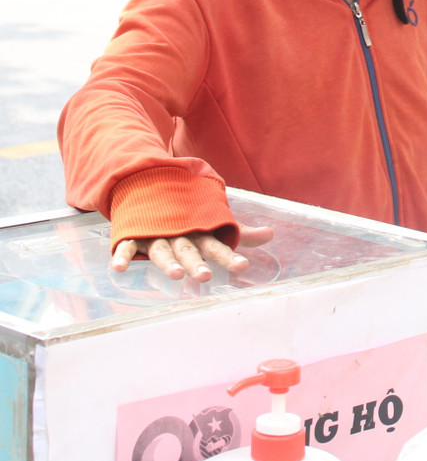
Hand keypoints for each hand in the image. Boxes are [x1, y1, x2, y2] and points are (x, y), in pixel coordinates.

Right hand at [111, 224, 274, 281]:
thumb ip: (239, 233)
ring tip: (176, 275)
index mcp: (200, 230)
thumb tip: (271, 234)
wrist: (150, 183)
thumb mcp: (212, 222)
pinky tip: (120, 269)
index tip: (242, 265)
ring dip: (167, 262)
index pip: (217, 245)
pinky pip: (127, 246)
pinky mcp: (135, 234)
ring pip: (162, 250)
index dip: (229, 256)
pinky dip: (122, 256)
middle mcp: (179, 233)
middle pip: (189, 250)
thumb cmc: (188, 212)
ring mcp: (156, 233)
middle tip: (205, 276)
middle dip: (197, 263)